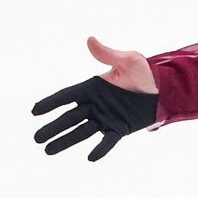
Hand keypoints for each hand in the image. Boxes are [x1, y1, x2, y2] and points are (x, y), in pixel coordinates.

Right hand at [31, 37, 159, 160]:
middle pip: (69, 118)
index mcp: (92, 88)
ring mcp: (105, 118)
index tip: (35, 111)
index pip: (66, 96)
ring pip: (81, 132)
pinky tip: (90, 158)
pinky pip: (108, 140)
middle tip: (37, 138)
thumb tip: (90, 40)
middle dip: (53, 128)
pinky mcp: (119, 128)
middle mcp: (94, 105)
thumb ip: (108, 54)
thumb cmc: (143, 73)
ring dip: (66, 141)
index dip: (51, 103)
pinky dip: (100, 149)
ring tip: (48, 151)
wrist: (162, 90)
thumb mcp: (128, 60)